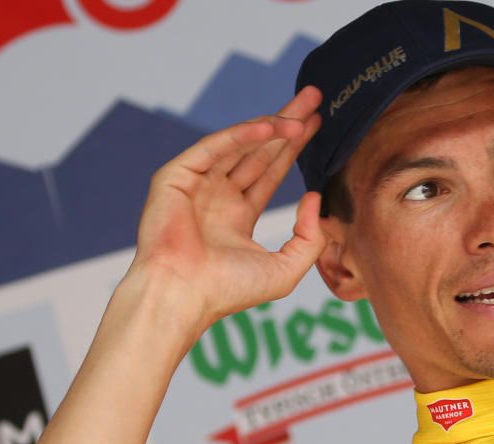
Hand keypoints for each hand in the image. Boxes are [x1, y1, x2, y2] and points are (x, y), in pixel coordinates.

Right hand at [129, 87, 324, 329]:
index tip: (317, 125)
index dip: (292, 147)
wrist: (183, 296)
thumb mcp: (286, 268)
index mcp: (236, 216)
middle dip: (286, 123)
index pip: (270, 171)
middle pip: (258, 150)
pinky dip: (242, 134)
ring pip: (239, 144)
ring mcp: (195, 184)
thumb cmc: (228, 291)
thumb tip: (314, 196)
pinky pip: (214, 146)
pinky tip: (271, 126)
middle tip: (313, 97)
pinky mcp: (176, 176)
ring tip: (302, 110)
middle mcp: (216, 196)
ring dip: (271, 124)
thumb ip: (309, 236)